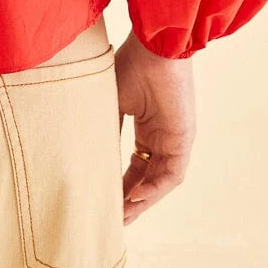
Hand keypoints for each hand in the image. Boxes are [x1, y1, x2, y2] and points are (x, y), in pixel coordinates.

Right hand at [113, 33, 195, 224]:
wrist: (154, 47)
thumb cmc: (131, 66)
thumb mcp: (109, 103)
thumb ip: (104, 131)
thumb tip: (84, 159)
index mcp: (146, 127)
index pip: (133, 166)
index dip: (118, 186)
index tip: (101, 201)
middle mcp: (161, 137)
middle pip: (146, 180)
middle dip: (129, 201)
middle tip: (110, 220)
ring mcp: (174, 140)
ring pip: (158, 182)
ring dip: (141, 202)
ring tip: (120, 218)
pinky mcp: (183, 140)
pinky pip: (170, 175)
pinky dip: (153, 190)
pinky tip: (134, 198)